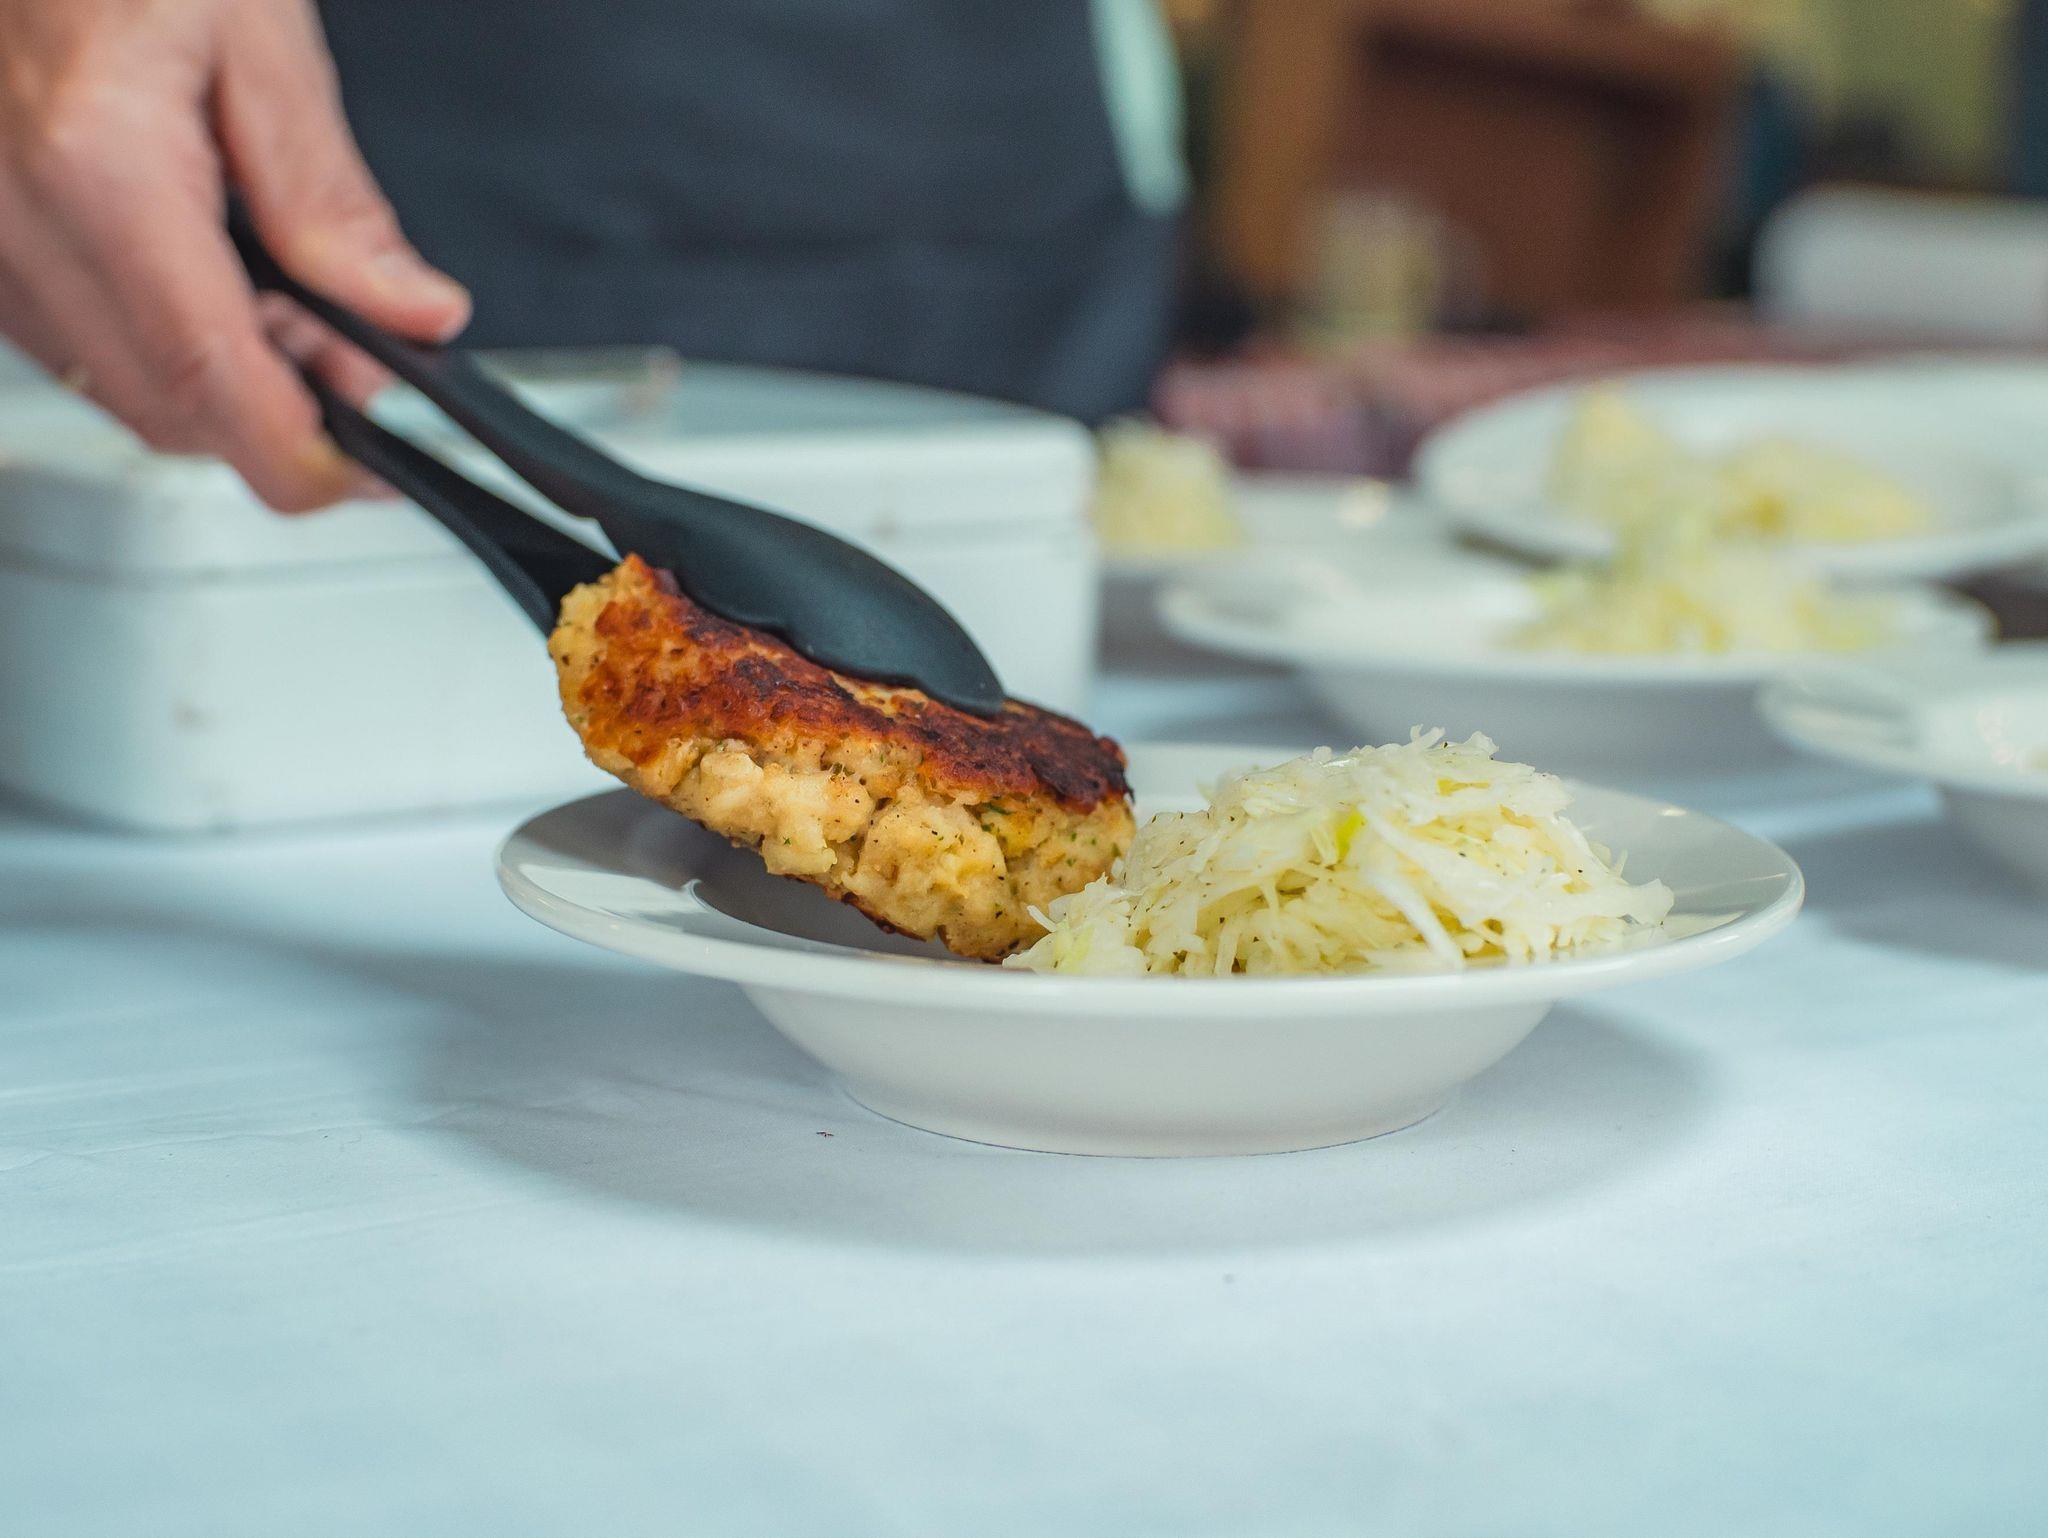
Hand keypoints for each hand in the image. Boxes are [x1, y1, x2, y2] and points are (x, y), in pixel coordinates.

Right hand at [0, 0, 469, 508]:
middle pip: (169, 412)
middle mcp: (14, 218)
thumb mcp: (256, 32)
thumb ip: (331, 194)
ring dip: (221, 384)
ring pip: (120, 391)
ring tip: (289, 302)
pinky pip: (73, 340)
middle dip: (281, 416)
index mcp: (98, 166)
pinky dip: (159, 343)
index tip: (378, 472)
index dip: (306, 461)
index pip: (212, 382)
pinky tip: (209, 281)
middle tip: (358, 354)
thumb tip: (413, 313)